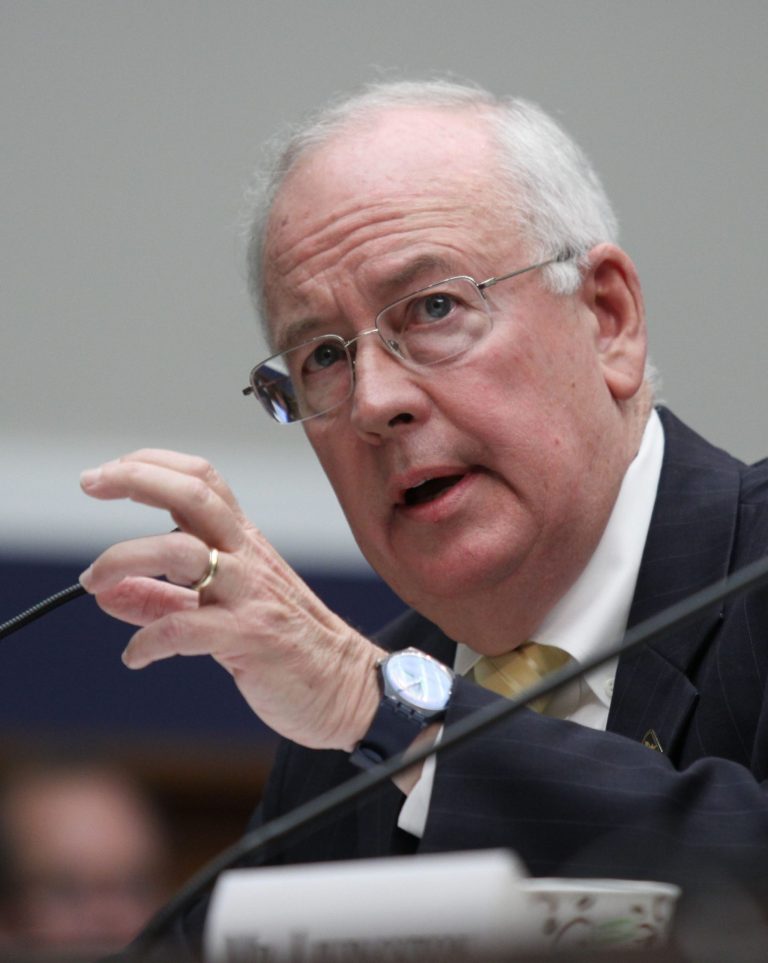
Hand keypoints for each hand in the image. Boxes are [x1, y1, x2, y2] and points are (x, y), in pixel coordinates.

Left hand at [78, 449, 384, 750]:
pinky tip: (135, 655)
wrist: (346, 687)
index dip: (150, 465)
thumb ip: (163, 599)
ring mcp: (251, 594)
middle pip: (193, 494)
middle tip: (91, 484)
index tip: (105, 473)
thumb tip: (108, 592)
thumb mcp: (222, 611)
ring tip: (94, 582)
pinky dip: (147, 640)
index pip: (201, 479)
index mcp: (244, 543)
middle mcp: (247, 558)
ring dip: (125, 558)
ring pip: (182, 551)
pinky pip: (186, 629)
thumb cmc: (287, 645)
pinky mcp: (252, 637)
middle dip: (136, 479)